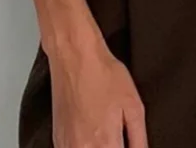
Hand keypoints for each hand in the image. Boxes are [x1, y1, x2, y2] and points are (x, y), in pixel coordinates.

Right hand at [47, 32, 147, 146]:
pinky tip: (92, 139)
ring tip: (107, 137)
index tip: (125, 143)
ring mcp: (66, 146)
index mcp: (105, 143)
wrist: (75, 56)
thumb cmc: (103, 74)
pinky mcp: (57, 139)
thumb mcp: (133, 105)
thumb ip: (138, 139)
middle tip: (118, 139)